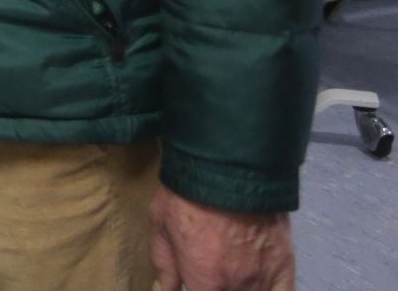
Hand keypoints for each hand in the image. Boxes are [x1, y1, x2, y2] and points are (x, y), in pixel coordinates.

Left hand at [150, 185, 293, 290]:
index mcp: (206, 282)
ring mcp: (265, 276)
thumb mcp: (161, 226)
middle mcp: (238, 287)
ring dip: (243, 288)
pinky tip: (260, 287)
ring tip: (232, 274)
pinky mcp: (286, 263)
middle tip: (212, 273)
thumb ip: (165, 265)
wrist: (228, 169)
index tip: (195, 281)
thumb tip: (165, 289)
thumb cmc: (187, 195)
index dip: (197, 289)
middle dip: (217, 286)